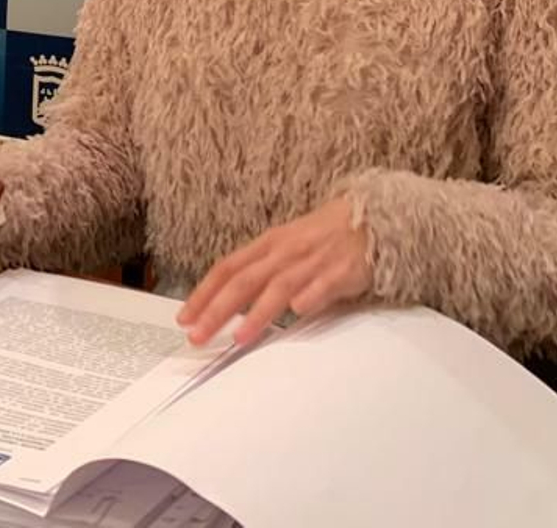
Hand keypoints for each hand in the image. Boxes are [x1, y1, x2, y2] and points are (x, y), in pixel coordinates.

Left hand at [177, 198, 371, 348]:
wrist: (371, 217)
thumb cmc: (325, 236)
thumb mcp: (286, 247)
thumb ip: (262, 273)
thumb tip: (231, 304)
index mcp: (268, 245)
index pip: (227, 268)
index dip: (203, 293)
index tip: (185, 317)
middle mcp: (285, 252)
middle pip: (244, 281)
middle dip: (217, 311)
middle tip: (198, 337)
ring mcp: (312, 262)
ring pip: (278, 287)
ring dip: (257, 313)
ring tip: (239, 338)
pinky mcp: (341, 271)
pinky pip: (323, 285)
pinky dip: (310, 296)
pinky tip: (298, 312)